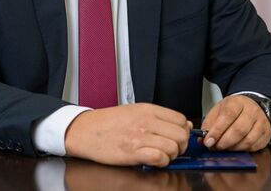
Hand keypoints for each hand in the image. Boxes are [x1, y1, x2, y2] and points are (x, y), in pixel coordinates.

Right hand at [64, 103, 191, 166]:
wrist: (85, 130)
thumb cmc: (108, 122)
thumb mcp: (135, 111)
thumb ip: (159, 117)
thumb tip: (185, 125)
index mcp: (147, 109)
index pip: (181, 119)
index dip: (183, 131)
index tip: (177, 137)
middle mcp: (146, 121)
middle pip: (181, 135)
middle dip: (180, 145)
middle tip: (172, 148)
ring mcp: (140, 137)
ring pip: (173, 148)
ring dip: (170, 155)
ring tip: (160, 155)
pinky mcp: (133, 152)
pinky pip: (159, 158)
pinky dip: (160, 162)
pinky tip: (153, 160)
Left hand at [201, 95, 270, 151]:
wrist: (251, 107)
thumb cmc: (233, 110)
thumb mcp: (218, 111)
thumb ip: (209, 124)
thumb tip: (202, 139)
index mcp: (237, 102)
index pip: (227, 115)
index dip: (217, 130)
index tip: (208, 141)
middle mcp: (252, 111)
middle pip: (238, 130)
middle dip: (224, 142)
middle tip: (215, 147)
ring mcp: (261, 122)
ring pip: (247, 140)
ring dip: (233, 148)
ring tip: (224, 148)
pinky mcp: (266, 134)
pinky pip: (255, 146)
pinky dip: (243, 150)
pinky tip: (235, 147)